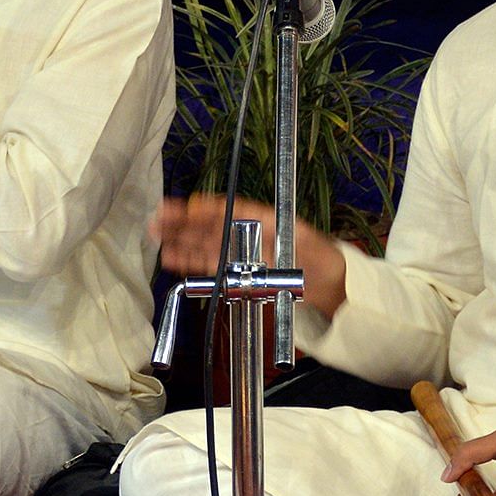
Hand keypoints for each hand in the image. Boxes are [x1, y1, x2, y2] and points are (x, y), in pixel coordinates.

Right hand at [149, 194, 346, 317]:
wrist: (337, 289)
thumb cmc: (325, 265)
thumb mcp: (307, 250)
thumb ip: (281, 248)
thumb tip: (259, 249)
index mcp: (266, 220)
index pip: (231, 209)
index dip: (206, 207)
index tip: (184, 205)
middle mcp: (250, 234)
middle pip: (212, 225)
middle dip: (184, 222)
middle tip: (158, 219)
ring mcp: (244, 253)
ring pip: (206, 243)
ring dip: (182, 240)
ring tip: (157, 237)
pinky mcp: (240, 273)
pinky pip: (211, 263)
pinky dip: (191, 260)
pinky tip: (173, 258)